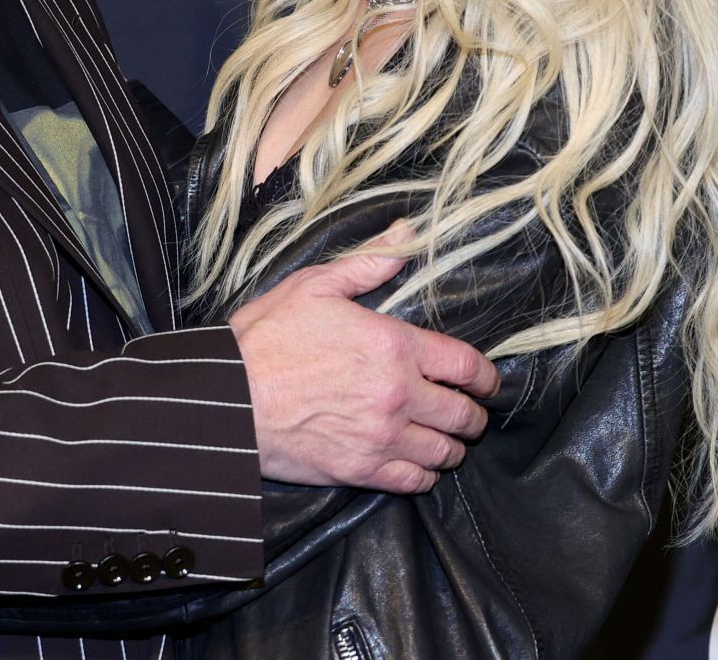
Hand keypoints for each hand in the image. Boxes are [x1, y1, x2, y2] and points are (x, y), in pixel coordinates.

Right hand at [229, 232, 498, 493]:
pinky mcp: (361, 471)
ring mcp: (382, 437)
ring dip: (450, 447)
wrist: (228, 399)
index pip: (466, 366)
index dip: (487, 377)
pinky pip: (414, 482)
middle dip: (474, 416)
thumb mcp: (315, 285)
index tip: (489, 383)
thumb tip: (406, 234)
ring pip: (444, 452)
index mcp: (394, 345)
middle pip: (464, 415)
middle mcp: (399, 394)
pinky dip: (423, 475)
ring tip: (445, 441)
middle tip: (470, 415)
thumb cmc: (267, 338)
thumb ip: (369, 263)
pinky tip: (417, 465)